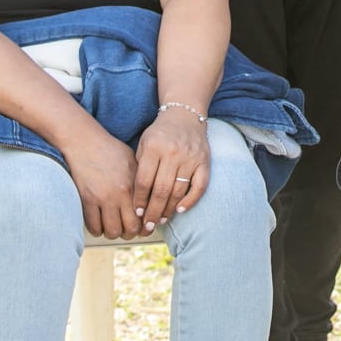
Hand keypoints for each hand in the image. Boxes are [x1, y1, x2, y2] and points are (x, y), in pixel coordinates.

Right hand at [62, 126, 142, 239]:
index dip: (146, 226)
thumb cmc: (110, 150)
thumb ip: (142, 181)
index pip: (145, 216)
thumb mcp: (133, 162)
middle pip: (130, 229)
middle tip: (129, 230)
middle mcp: (118, 194)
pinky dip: (98, 230)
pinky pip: (94, 227)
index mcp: (133, 185)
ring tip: (114, 226)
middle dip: (131, 233)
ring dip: (114, 232)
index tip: (144, 227)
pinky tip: (100, 223)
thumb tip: (151, 200)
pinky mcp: (86, 201)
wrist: (85, 142)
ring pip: (112, 231)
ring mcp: (101, 199)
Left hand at [133, 108, 210, 231]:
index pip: (145, 181)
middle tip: (148, 226)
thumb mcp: (144, 143)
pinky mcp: (204, 161)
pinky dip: (191, 200)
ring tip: (161, 220)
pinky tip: (181, 209)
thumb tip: (136, 198)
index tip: (137, 213)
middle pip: (161, 190)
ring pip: (179, 191)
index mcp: (154, 147)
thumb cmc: (160, 133)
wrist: (185, 114)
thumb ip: (140, 167)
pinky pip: (200, 186)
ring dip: (169, 209)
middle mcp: (173, 153)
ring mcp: (190, 157)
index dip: (140, 200)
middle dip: (153, 211)